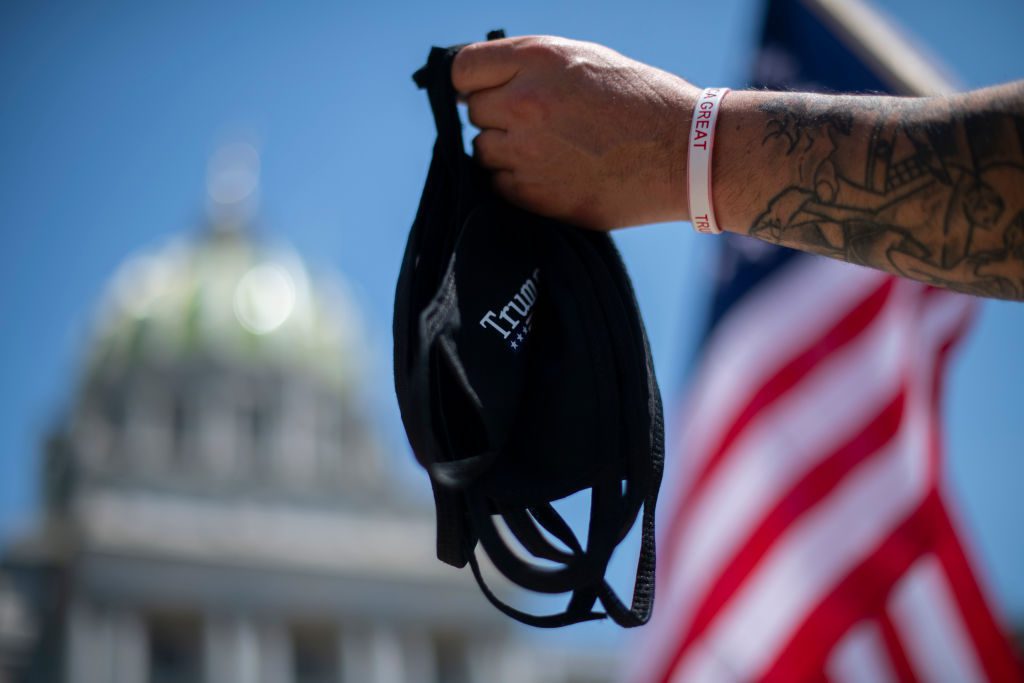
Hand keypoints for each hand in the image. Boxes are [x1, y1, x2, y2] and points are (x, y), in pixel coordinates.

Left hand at [452, 35, 698, 229]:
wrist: (685, 156)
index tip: (477, 91)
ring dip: (506, 152)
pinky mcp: (533, 194)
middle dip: (496, 116)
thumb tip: (486, 84)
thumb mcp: (587, 60)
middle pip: (473, 112)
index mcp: (538, 59)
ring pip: (484, 151)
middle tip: (535, 124)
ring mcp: (526, 152)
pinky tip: (555, 174)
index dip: (469, 82)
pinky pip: (499, 186)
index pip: (463, 69)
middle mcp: (524, 103)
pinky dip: (517, 183)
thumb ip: (532, 68)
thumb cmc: (643, 103)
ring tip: (553, 150)